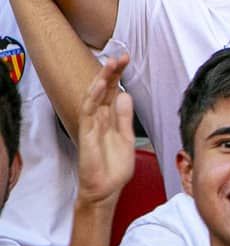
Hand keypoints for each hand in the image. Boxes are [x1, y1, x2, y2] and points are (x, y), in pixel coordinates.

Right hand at [76, 55, 135, 208]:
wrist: (106, 189)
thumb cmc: (114, 166)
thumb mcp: (126, 136)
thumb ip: (125, 117)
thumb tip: (126, 95)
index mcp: (109, 118)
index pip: (113, 91)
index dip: (118, 75)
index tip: (126, 59)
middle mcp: (99, 119)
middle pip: (103, 90)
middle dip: (111, 72)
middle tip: (120, 56)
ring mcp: (91, 126)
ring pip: (94, 97)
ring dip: (102, 80)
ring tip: (110, 64)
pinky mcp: (86, 135)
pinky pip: (88, 113)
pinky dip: (93, 98)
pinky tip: (99, 86)